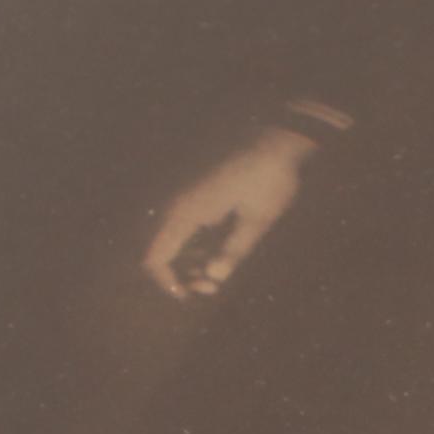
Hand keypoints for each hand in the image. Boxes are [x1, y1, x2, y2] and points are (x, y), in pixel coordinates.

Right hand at [143, 124, 315, 298]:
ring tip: (219, 273)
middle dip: (182, 274)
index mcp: (187, 211)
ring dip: (190, 260)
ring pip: (174, 239)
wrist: (277, 137)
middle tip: (213, 287)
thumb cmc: (269, 177)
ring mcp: (188, 195)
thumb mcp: (258, 220)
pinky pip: (186, 225)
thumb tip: (214, 277)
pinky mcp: (199, 192)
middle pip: (162, 250)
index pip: (155, 257)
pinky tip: (219, 253)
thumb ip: (235, 251)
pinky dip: (197, 244)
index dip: (166, 282)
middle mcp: (179, 203)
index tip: (189, 295)